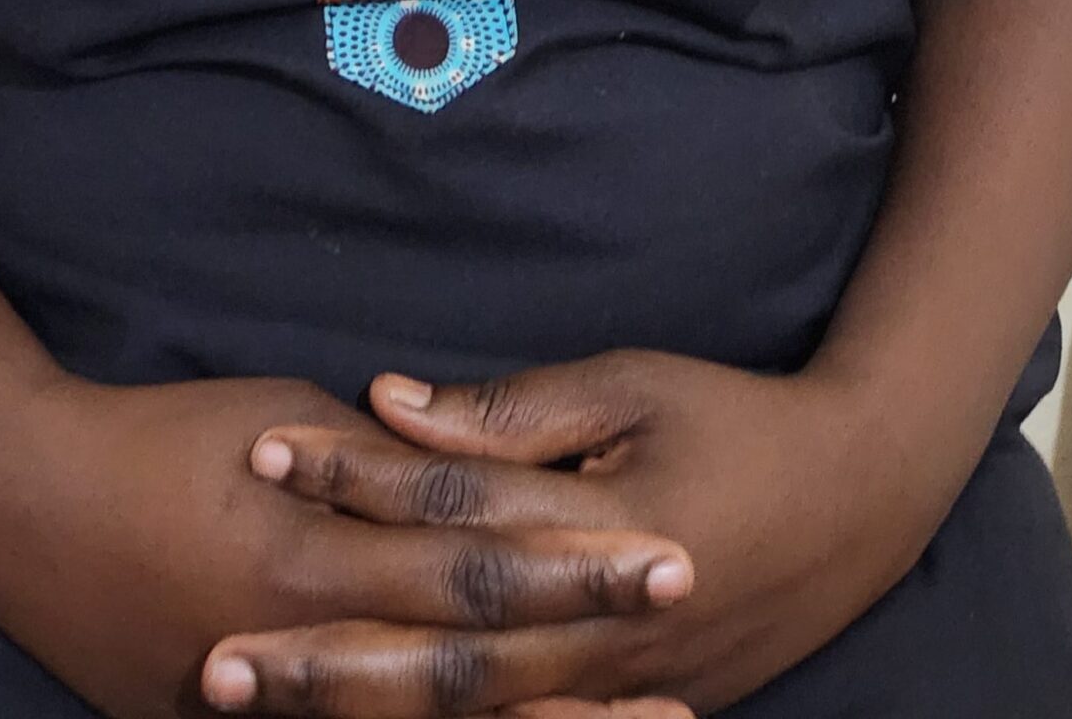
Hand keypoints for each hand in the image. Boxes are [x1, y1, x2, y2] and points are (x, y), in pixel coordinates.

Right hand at [0, 371, 696, 718]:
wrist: (26, 503)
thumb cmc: (162, 437)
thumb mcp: (282, 413)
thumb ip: (377, 463)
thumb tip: (461, 464)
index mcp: (326, 546)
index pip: (481, 557)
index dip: (578, 561)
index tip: (671, 553)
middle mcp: (314, 638)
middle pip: (477, 661)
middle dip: (589, 657)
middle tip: (692, 652)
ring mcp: (281, 709)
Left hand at [208, 350, 940, 715]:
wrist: (857, 504)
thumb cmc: (734, 421)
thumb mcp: (630, 385)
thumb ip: (512, 412)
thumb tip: (394, 402)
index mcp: (594, 535)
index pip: (447, 510)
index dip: (352, 479)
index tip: (261, 453)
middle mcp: (592, 636)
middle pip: (434, 655)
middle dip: (319, 661)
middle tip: (213, 662)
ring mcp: (606, 693)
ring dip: (355, 714)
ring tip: (253, 706)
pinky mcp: (618, 715)